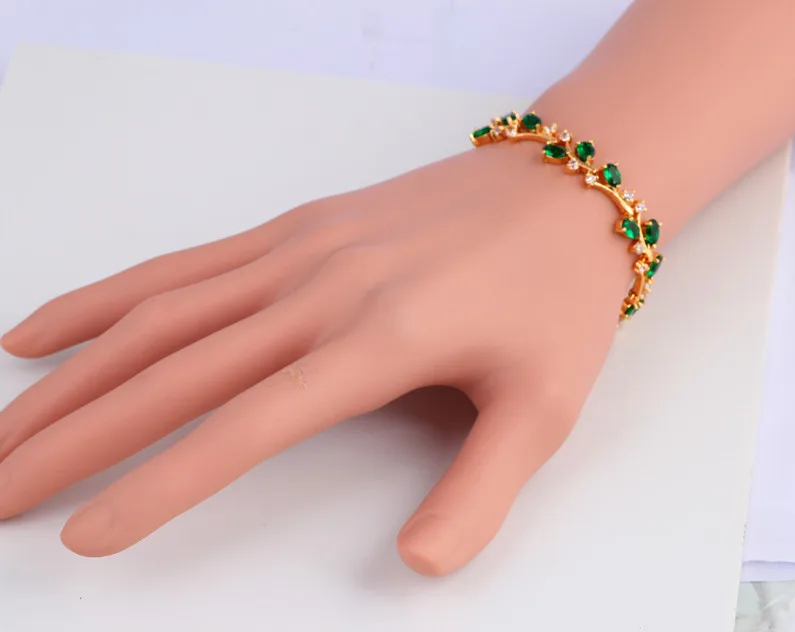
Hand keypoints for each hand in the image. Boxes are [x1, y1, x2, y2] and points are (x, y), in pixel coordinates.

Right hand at [0, 141, 629, 575]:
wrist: (564, 189)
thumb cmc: (555, 298)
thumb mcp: (540, 409)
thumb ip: (478, 493)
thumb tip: (419, 568)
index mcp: (374, 345)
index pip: (240, 428)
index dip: (156, 487)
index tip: (83, 533)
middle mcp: (317, 293)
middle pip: (169, 373)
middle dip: (72, 437)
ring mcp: (296, 252)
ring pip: (155, 316)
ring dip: (70, 375)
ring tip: (1, 427)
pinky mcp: (293, 228)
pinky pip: (180, 264)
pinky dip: (105, 297)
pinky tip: (46, 326)